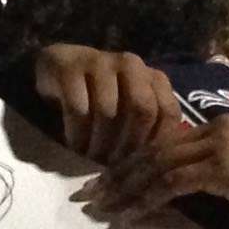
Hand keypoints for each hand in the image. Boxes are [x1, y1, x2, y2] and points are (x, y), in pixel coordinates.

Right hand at [33, 44, 183, 162]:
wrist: (59, 68)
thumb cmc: (101, 98)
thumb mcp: (130, 110)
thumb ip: (148, 129)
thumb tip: (156, 167)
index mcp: (153, 77)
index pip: (169, 112)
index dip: (156, 142)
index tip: (141, 163)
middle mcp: (132, 65)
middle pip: (142, 109)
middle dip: (128, 143)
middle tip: (114, 163)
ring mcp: (100, 62)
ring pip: (108, 111)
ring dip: (99, 142)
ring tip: (92, 157)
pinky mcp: (69, 68)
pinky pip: (78, 109)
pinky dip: (77, 134)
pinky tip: (75, 145)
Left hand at [80, 110, 228, 227]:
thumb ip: (206, 177)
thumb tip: (167, 192)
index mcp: (219, 127)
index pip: (163, 141)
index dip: (132, 160)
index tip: (106, 181)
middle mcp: (216, 128)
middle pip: (154, 149)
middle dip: (118, 172)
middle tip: (90, 193)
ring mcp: (220, 144)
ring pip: (158, 164)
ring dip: (125, 188)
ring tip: (101, 207)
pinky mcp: (223, 165)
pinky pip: (172, 182)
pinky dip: (146, 199)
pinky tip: (129, 214)